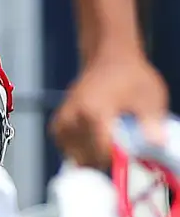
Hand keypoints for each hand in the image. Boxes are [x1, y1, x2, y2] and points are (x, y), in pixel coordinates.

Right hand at [50, 46, 168, 168]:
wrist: (109, 57)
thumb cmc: (131, 76)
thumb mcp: (150, 97)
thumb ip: (153, 123)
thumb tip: (157, 144)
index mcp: (94, 112)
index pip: (101, 152)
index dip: (119, 159)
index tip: (131, 154)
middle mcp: (73, 116)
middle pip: (85, 157)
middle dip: (105, 159)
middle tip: (121, 148)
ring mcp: (63, 117)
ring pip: (72, 153)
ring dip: (89, 155)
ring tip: (107, 143)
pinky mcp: (58, 119)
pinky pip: (63, 144)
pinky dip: (76, 148)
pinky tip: (92, 141)